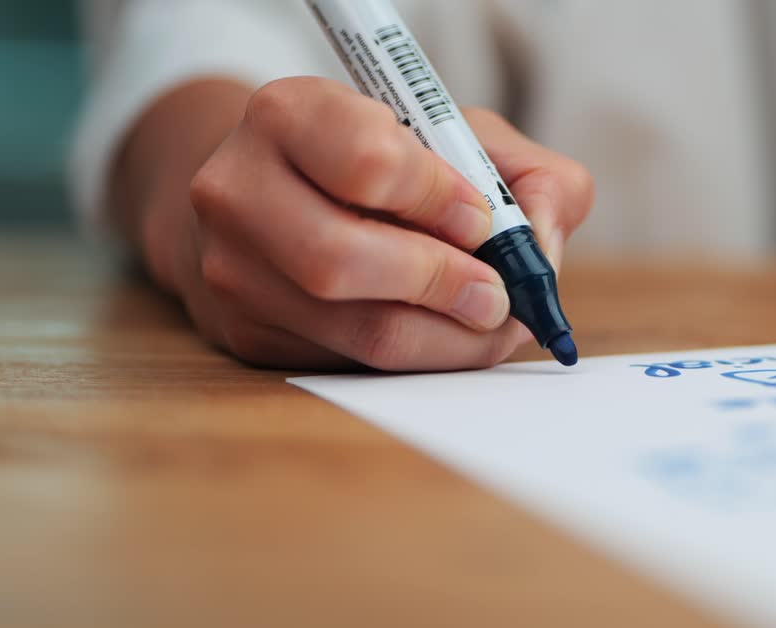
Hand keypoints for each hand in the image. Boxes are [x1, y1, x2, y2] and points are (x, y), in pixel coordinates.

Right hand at [130, 77, 592, 370]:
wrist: (282, 193)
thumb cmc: (387, 162)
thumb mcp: (461, 139)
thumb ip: (530, 177)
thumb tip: (544, 248)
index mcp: (289, 114)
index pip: (368, 163)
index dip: (440, 200)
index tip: (481, 220)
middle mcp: (238, 188)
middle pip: (341, 261)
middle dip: (443, 285)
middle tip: (496, 296)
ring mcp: (232, 268)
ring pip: (355, 330)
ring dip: (446, 338)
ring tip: (487, 322)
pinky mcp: (246, 332)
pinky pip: (351, 364)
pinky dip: (420, 359)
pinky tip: (446, 336)